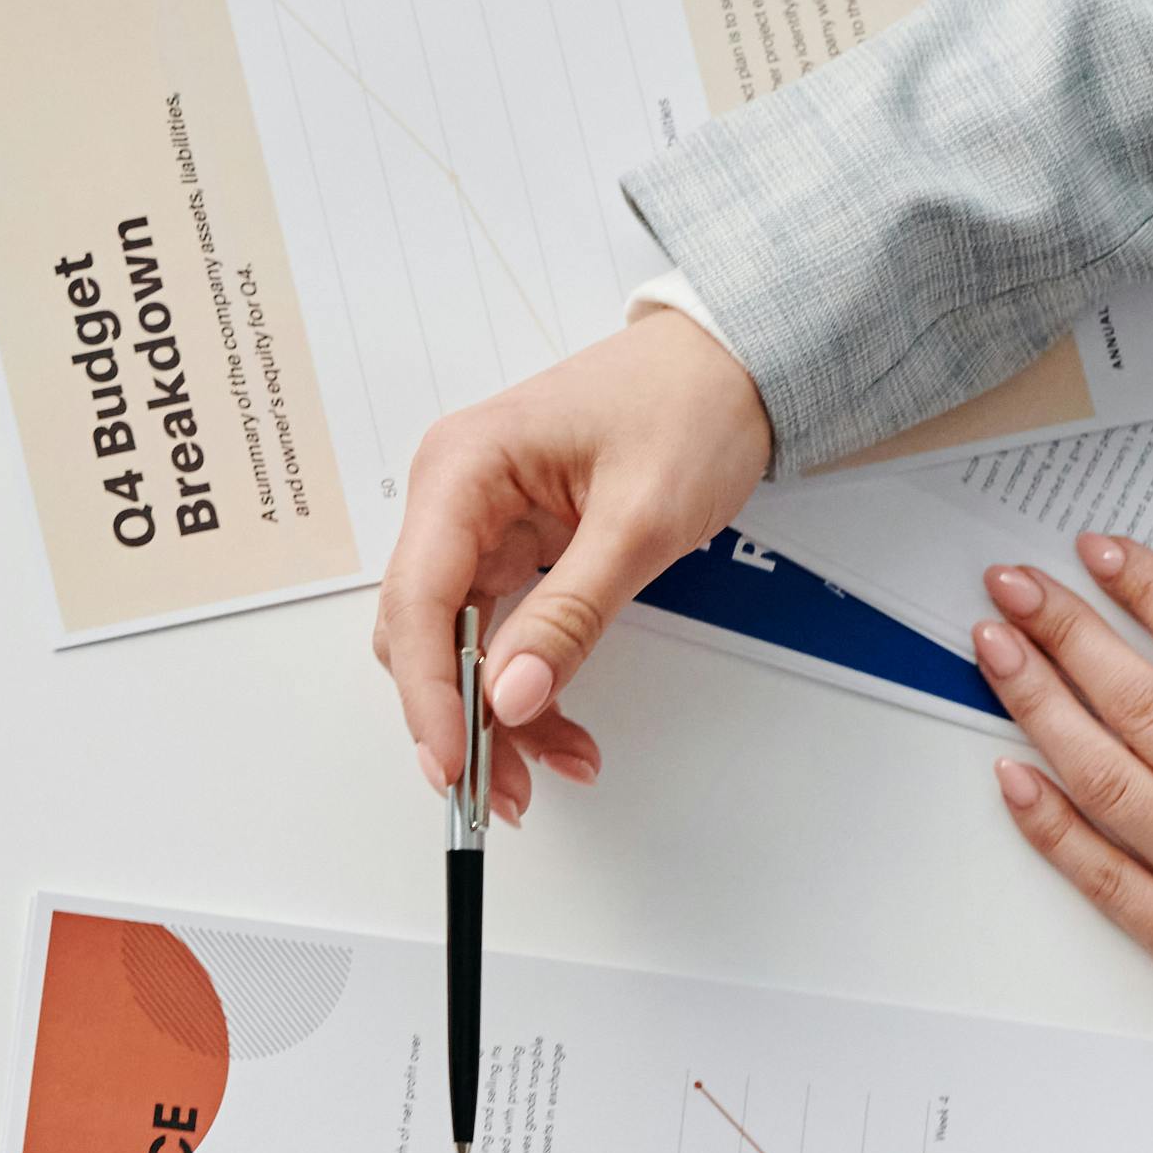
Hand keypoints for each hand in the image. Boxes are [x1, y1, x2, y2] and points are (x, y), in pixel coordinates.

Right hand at [375, 309, 773, 813]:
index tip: (454, 762)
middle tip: (501, 789)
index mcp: (464, 466)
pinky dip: (521, 682)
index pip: (417, 598)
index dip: (428, 693)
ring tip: (551, 767)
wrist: (735, 363)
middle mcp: (454, 494)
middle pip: (421, 633)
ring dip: (494, 713)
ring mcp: (478, 522)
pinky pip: (495, 631)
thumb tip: (512, 693)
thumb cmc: (692, 403)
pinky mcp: (510, 545)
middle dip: (459, 717)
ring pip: (456, 644)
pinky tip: (554, 724)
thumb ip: (571, 613)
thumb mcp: (642, 518)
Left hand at [974, 540, 1152, 1111]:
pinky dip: (1050, 826)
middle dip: (1066, 631)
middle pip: (1140, 703)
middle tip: (1010, 585)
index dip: (1149, 593)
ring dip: (1038, 707)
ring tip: (992, 653)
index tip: (1100, 554)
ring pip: (1105, 779)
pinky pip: (1105, 878)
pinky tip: (1011, 777)